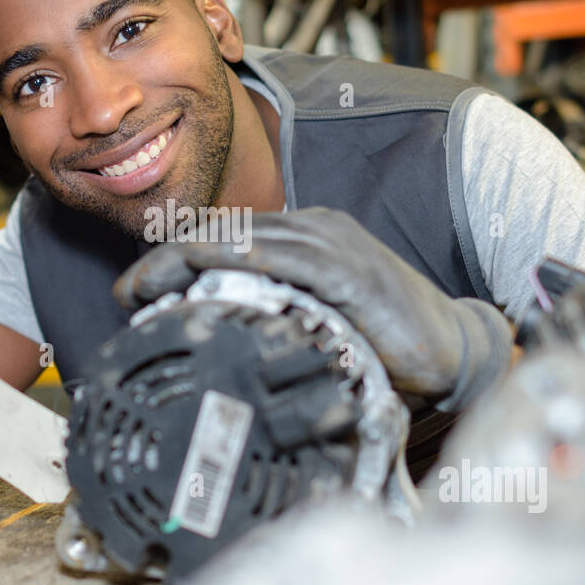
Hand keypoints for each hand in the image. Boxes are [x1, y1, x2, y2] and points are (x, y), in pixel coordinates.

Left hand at [113, 207, 513, 409]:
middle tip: (127, 292)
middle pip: (221, 232)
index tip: (134, 292)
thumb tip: (214, 347)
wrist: (456, 352)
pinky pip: (283, 256)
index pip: (223, 237)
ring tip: (144, 288)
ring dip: (184, 259)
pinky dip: (238, 260)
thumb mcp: (315, 326)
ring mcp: (331, 245)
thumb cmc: (384, 344)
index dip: (172, 258)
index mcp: (303, 240)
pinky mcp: (350, 269)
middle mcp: (313, 231)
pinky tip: (203, 270)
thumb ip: (272, 323)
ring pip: (241, 237)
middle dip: (165, 259)